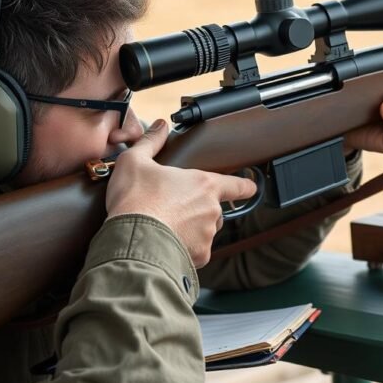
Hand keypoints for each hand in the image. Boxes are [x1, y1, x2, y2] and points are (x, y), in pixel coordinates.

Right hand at [104, 119, 256, 267]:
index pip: (236, 184)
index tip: (251, 187)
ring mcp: (207, 235)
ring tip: (165, 226)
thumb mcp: (135, 161)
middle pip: (214, 210)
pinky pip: (195, 251)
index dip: (245, 185)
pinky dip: (183, 248)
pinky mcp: (198, 257)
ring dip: (191, 229)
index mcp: (203, 184)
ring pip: (205, 232)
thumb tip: (159, 126)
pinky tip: (164, 243)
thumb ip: (151, 142)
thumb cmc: (135, 200)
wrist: (131, 241)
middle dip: (198, 210)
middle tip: (173, 208)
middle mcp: (211, 211)